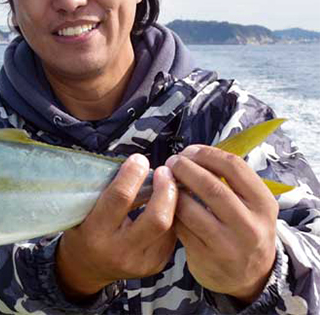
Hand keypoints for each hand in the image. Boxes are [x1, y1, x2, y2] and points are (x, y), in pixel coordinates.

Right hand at [56, 154, 177, 298]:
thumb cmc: (83, 231)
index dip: (133, 174)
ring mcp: (141, 262)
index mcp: (96, 233)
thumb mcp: (85, 211)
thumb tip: (138, 167)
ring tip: (169, 184)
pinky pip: (172, 236)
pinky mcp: (156, 266)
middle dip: (166, 189)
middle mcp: (120, 251)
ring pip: (171, 226)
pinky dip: (172, 216)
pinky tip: (167, 205)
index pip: (120, 198)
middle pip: (157, 218)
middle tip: (165, 171)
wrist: (86, 269)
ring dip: (173, 201)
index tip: (139, 159)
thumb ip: (109, 193)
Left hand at [168, 145, 277, 302]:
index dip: (206, 154)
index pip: (234, 166)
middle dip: (185, 169)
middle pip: (211, 186)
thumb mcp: (251, 205)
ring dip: (172, 190)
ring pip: (191, 208)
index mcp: (263, 203)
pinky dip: (169, 211)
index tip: (189, 151)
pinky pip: (180, 227)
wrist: (250, 276)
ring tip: (165, 181)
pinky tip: (166, 204)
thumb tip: (191, 154)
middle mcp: (250, 224)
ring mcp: (228, 243)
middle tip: (172, 162)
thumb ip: (229, 181)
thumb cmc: (243, 229)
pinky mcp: (206, 256)